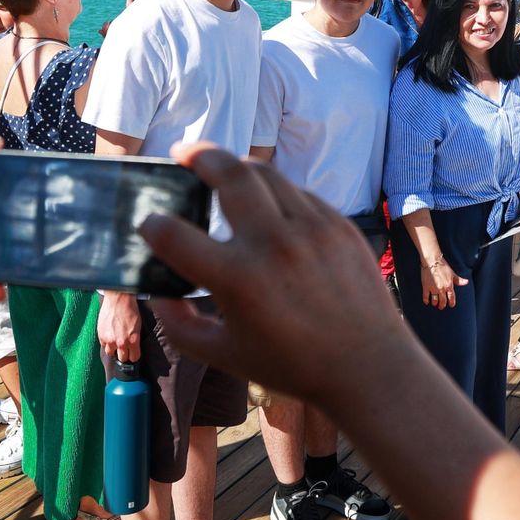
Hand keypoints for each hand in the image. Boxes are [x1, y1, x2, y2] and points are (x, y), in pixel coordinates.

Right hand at [96, 291, 141, 362]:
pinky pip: (103, 345)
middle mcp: (121, 342)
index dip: (133, 355)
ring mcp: (110, 339)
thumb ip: (134, 339)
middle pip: (122, 358)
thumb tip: (132, 347)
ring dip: (113, 349)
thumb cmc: (130, 310)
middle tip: (124, 348)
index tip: (132, 353)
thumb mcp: (138, 326)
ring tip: (115, 342)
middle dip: (124, 354)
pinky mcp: (101, 335)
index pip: (134, 358)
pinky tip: (109, 336)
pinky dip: (106, 342)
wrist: (119, 299)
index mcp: (133, 340)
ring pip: (110, 353)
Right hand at [137, 143, 411, 406]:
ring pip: (265, 174)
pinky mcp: (339, 225)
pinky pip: (299, 193)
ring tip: (222, 169)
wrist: (368, 366)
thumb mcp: (223, 355)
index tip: (150, 223)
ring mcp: (311, 229)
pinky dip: (275, 193)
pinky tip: (266, 204)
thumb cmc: (292, 365)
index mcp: (237, 279)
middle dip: (198, 155)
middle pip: (227, 172)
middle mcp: (273, 244)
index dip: (152, 225)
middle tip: (183, 153)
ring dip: (237, 166)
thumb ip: (179, 326)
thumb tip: (157, 291)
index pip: (173, 234)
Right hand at [420, 258, 466, 310]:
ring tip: (435, 304)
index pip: (451, 298)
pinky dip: (426, 301)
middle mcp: (441, 289)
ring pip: (434, 301)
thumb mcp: (452, 273)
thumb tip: (466, 282)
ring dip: (435, 303)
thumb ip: (459, 280)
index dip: (451, 303)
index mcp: (449, 286)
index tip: (451, 305)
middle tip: (441, 307)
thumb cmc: (443, 266)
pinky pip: (426, 297)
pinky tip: (427, 302)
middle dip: (442, 305)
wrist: (432, 261)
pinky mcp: (426, 287)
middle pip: (442, 301)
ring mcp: (433, 289)